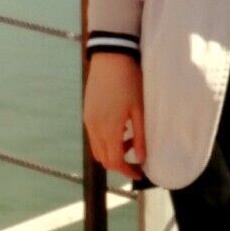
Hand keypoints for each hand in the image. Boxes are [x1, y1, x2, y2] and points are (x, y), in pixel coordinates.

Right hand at [84, 50, 146, 178]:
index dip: (127, 171)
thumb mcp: (139, 110)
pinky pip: (94, 136)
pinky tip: (119, 128)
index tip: (139, 173)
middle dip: (119, 164)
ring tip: (129, 140)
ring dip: (112, 152)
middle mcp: (94, 127)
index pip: (115, 161)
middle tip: (136, 160)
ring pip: (97, 149)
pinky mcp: (87, 113)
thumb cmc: (129, 81)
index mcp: (109, 129)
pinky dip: (105, 141)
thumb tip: (142, 158)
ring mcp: (88, 120)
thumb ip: (140, 136)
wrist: (111, 57)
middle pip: (103, 159)